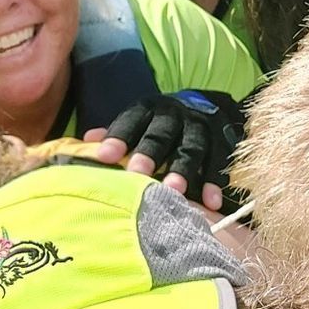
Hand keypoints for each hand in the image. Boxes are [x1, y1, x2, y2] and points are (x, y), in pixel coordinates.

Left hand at [92, 90, 245, 212]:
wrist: (204, 105)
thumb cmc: (158, 123)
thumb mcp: (137, 120)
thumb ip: (115, 133)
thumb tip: (87, 141)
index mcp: (149, 109)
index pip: (130, 120)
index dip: (118, 137)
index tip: (105, 156)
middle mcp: (175, 115)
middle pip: (161, 134)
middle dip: (150, 154)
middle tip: (138, 175)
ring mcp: (200, 127)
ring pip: (191, 148)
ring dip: (183, 170)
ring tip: (174, 192)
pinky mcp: (221, 141)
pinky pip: (217, 162)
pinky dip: (213, 183)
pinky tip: (211, 203)